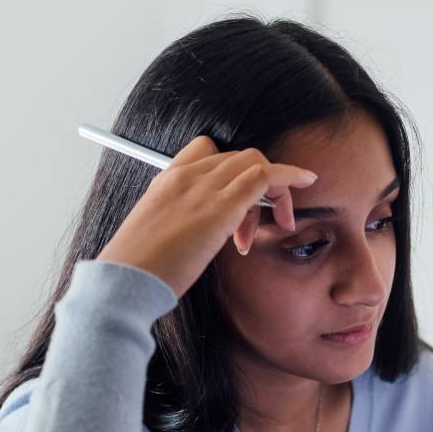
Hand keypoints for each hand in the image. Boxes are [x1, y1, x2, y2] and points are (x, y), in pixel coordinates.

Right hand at [95, 135, 317, 297]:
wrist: (127, 280)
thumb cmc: (139, 270)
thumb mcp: (157, 237)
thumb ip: (179, 226)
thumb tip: (198, 237)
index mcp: (166, 181)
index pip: (206, 151)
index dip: (230, 170)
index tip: (240, 204)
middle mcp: (185, 176)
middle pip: (235, 159)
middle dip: (255, 188)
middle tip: (257, 227)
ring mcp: (203, 187)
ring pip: (253, 163)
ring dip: (274, 190)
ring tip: (280, 224)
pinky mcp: (221, 206)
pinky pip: (264, 175)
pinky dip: (289, 174)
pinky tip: (306, 181)